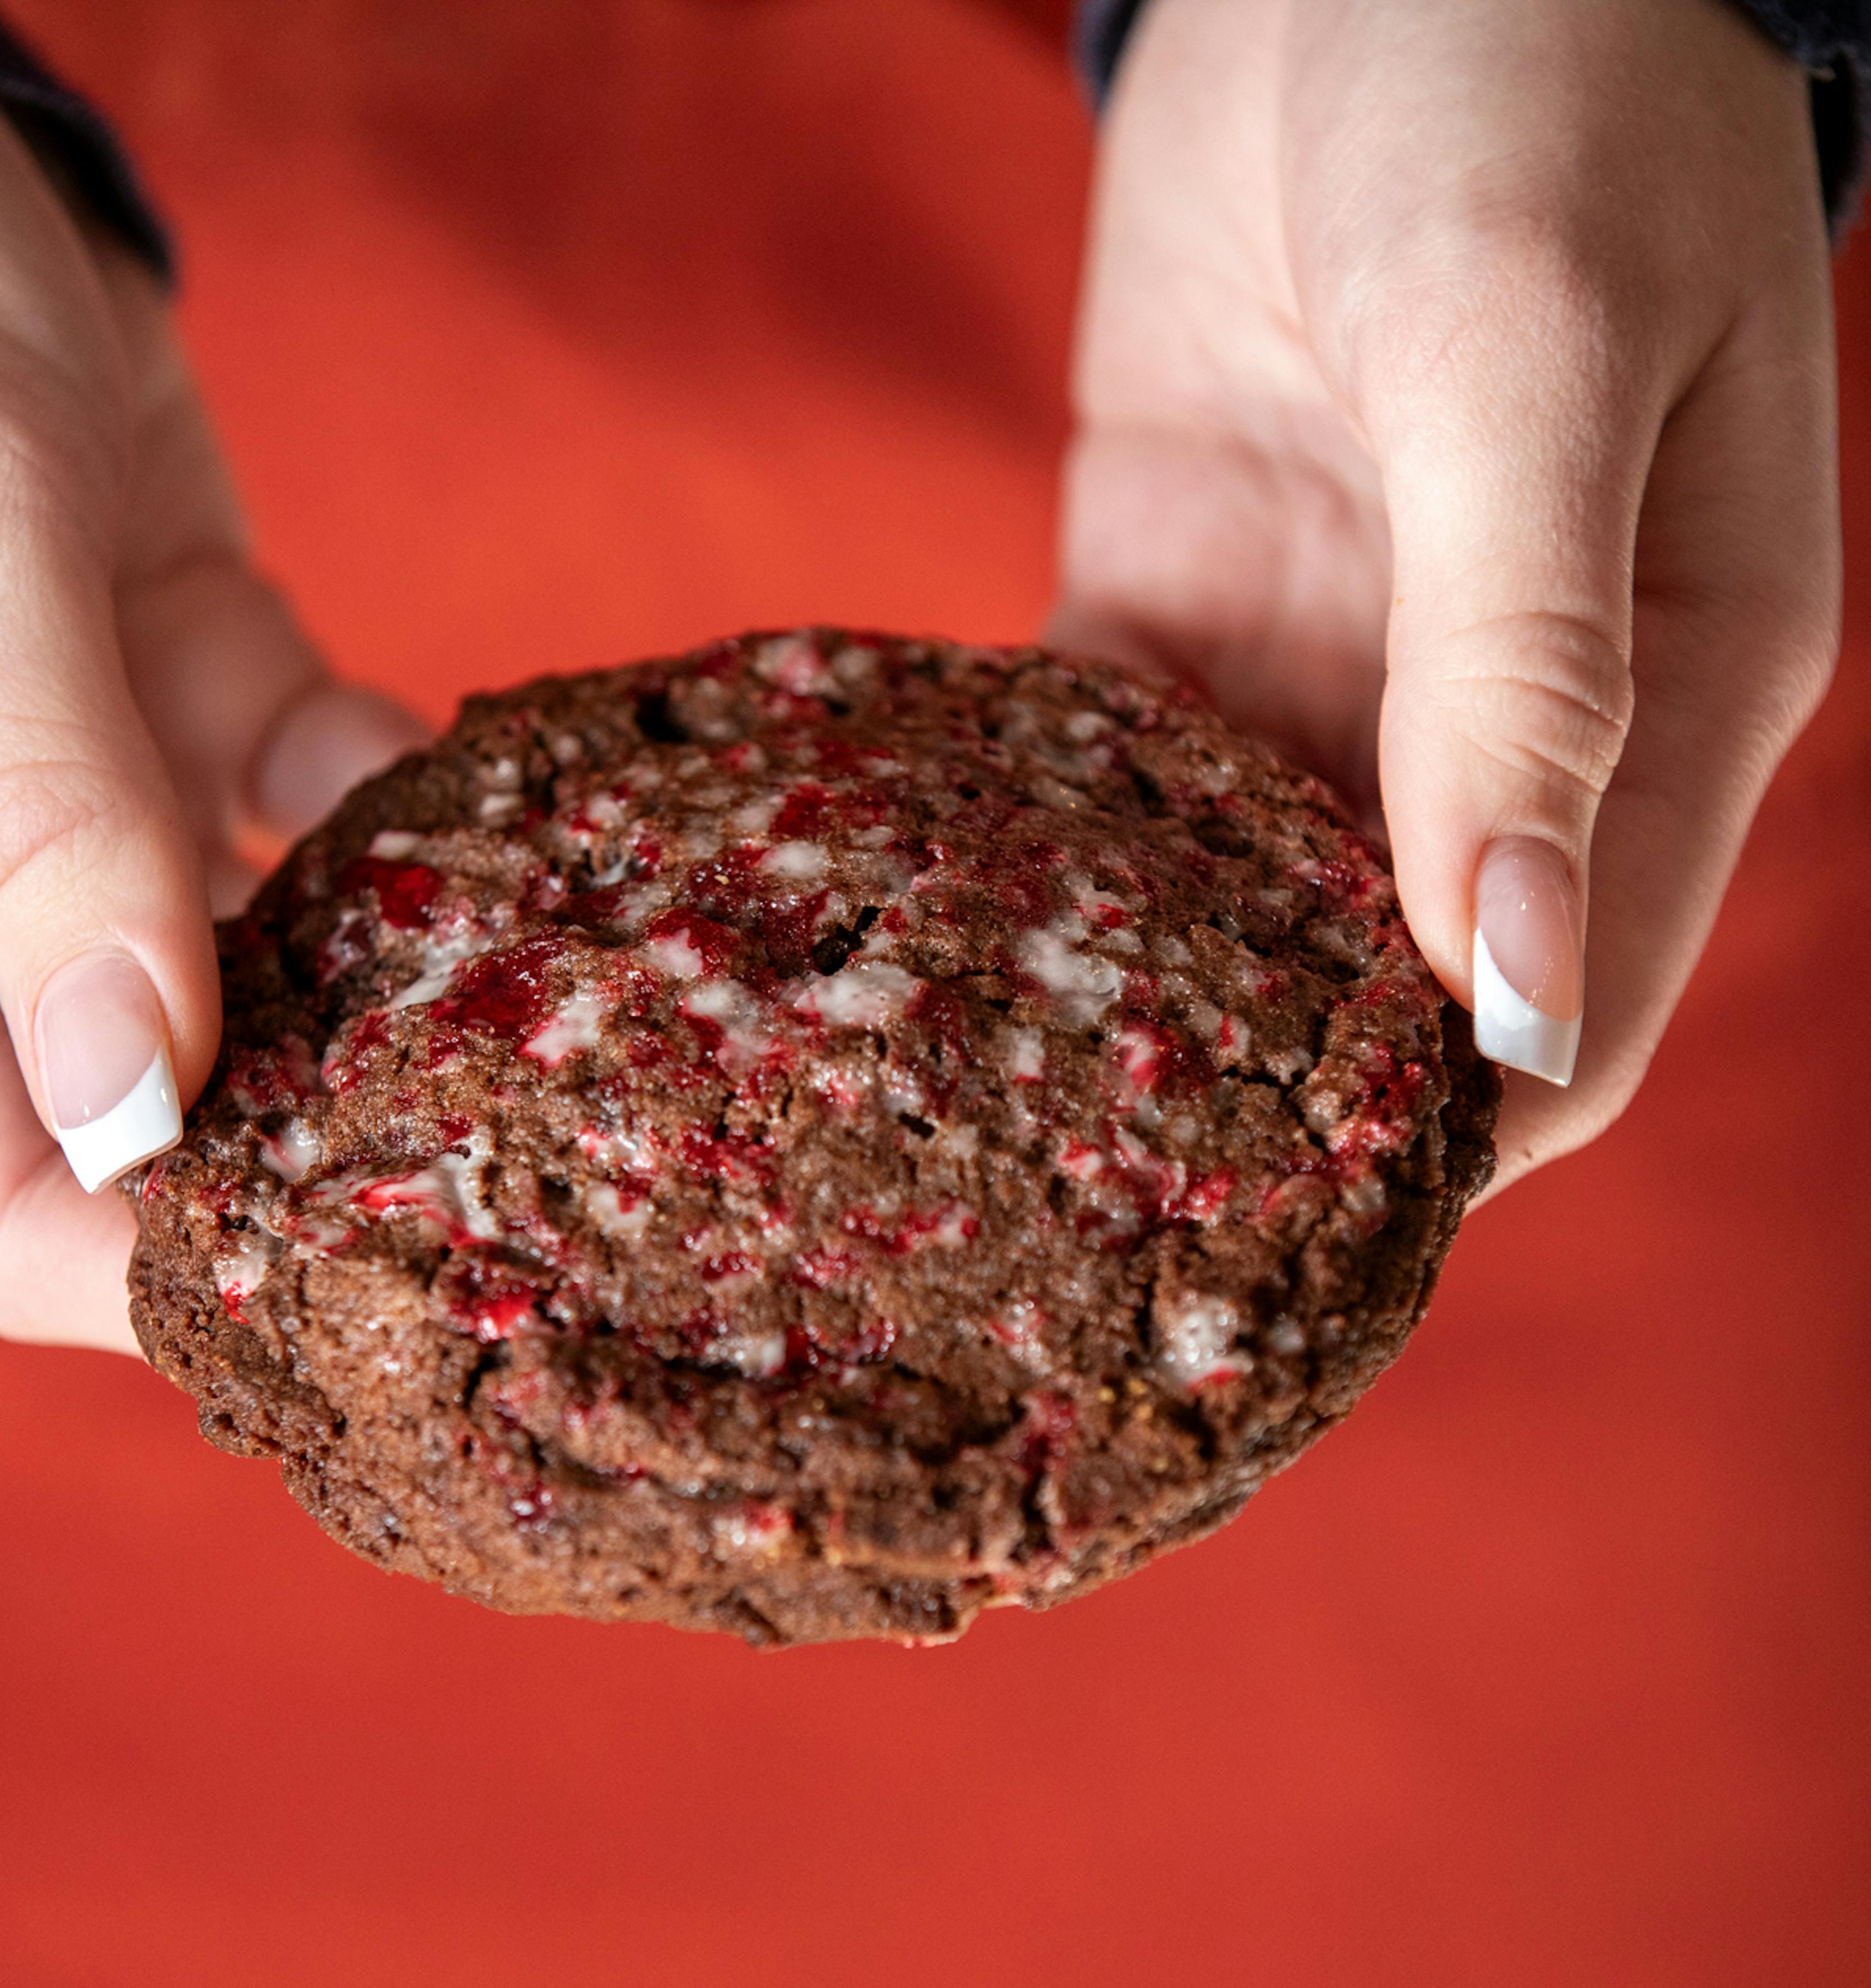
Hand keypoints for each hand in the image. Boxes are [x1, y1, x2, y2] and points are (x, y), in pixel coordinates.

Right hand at [0, 76, 424, 1348]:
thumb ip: (31, 805)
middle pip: (155, 1120)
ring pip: (265, 973)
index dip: (158, 1273)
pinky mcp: (196, 708)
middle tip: (519, 1164)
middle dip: (320, 1148)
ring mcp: (96, 810)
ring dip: (396, 987)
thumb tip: (136, 1087)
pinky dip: (416, 813)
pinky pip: (327, 803)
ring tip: (554, 1012)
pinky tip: (509, 815)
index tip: (351, 1294)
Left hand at [1049, 0, 1839, 1189]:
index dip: (1446, 1155)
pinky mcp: (1178, 612)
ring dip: (1130, 1010)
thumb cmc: (1526, 87)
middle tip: (1096, 1231)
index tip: (1296, 1255)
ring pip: (1227, 919)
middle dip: (1264, 1119)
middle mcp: (1490, 726)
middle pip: (1381, 1007)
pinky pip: (1099, 788)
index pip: (1568, 1024)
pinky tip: (940, 931)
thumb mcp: (1536, 354)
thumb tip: (1510, 982)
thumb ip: (1529, 663)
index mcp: (1663, 698)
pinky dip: (1032, 861)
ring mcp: (1324, 679)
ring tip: (989, 1122)